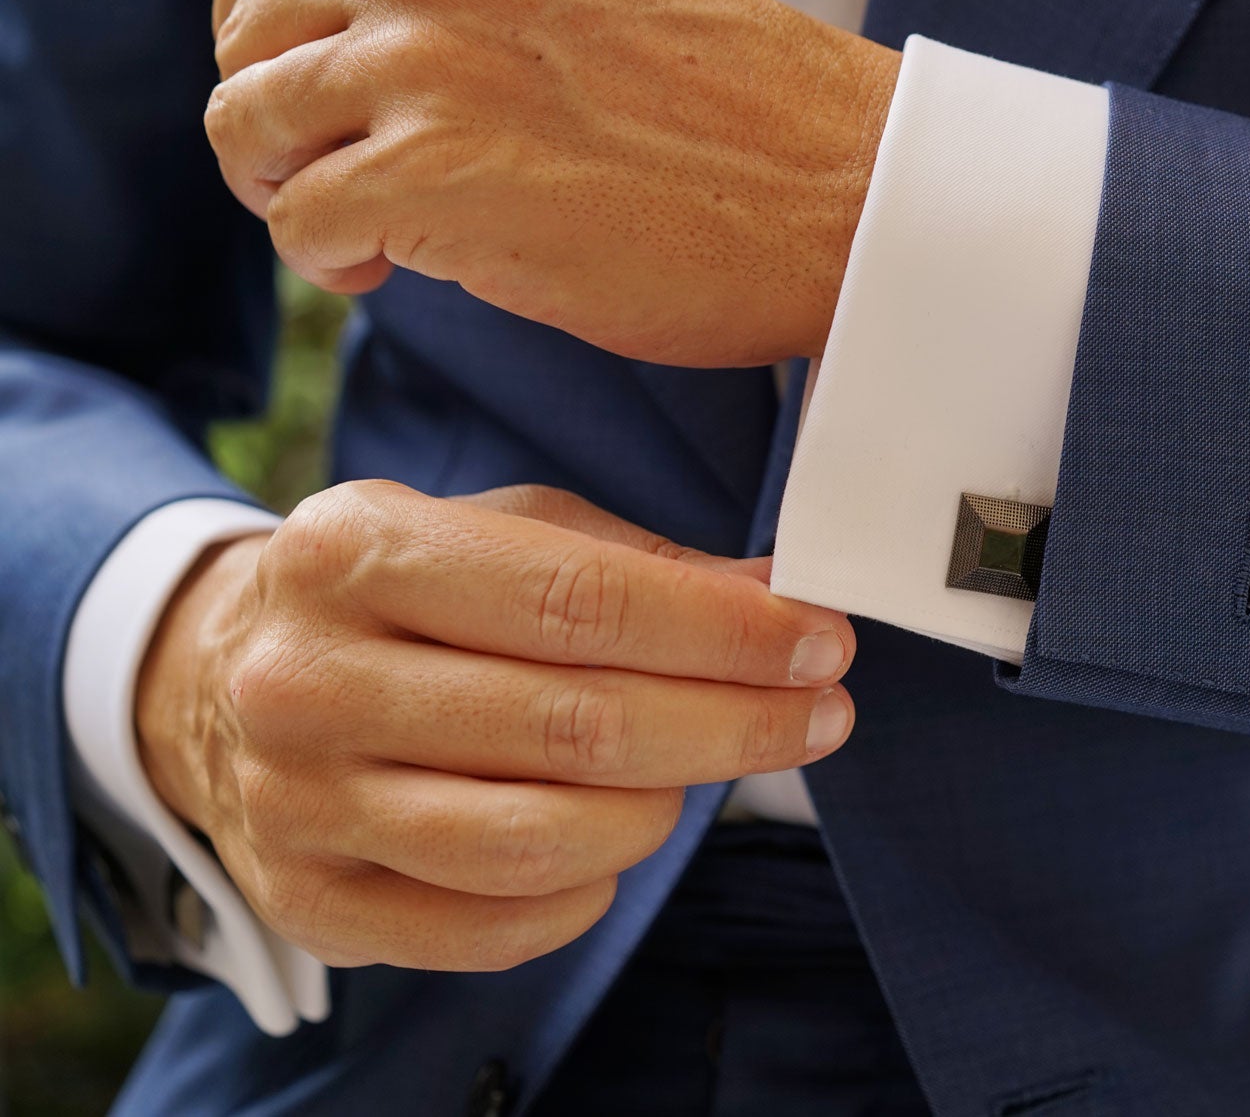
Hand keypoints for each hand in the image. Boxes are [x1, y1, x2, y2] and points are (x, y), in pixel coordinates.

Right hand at [135, 481, 855, 971]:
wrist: (222, 681)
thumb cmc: (402, 594)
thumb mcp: (500, 530)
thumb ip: (636, 562)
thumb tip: (782, 596)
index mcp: (354, 550)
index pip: (582, 602)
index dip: (725, 633)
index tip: (821, 642)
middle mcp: (308, 678)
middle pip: (575, 728)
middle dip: (733, 724)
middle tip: (821, 711)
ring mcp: (298, 802)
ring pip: (540, 840)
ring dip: (665, 809)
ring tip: (707, 768)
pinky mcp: (311, 902)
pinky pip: (494, 926)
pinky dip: (589, 892)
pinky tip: (621, 837)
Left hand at [205, 0, 900, 366]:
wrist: (841, 187)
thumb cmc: (730, 101)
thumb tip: (342, 39)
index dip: (261, 25)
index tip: (306, 88)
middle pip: (246, 38)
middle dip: (278, 121)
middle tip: (345, 177)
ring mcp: (424, 59)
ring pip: (246, 126)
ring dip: (288, 192)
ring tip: (369, 230)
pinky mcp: (433, 175)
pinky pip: (298, 223)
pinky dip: (328, 260)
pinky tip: (392, 271)